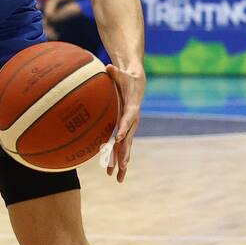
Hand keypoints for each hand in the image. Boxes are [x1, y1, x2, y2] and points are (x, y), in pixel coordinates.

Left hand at [104, 63, 143, 182]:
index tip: (117, 138)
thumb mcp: (122, 74)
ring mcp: (129, 128)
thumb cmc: (127, 79)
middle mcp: (132, 121)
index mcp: (131, 109)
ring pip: (125, 148)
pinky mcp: (125, 131)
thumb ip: (115, 73)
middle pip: (128, 139)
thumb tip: (108, 66)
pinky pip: (121, 147)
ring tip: (118, 178)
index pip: (128, 119)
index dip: (123, 128)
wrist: (137, 84)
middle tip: (121, 166)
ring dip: (121, 163)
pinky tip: (112, 171)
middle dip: (124, 153)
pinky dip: (117, 159)